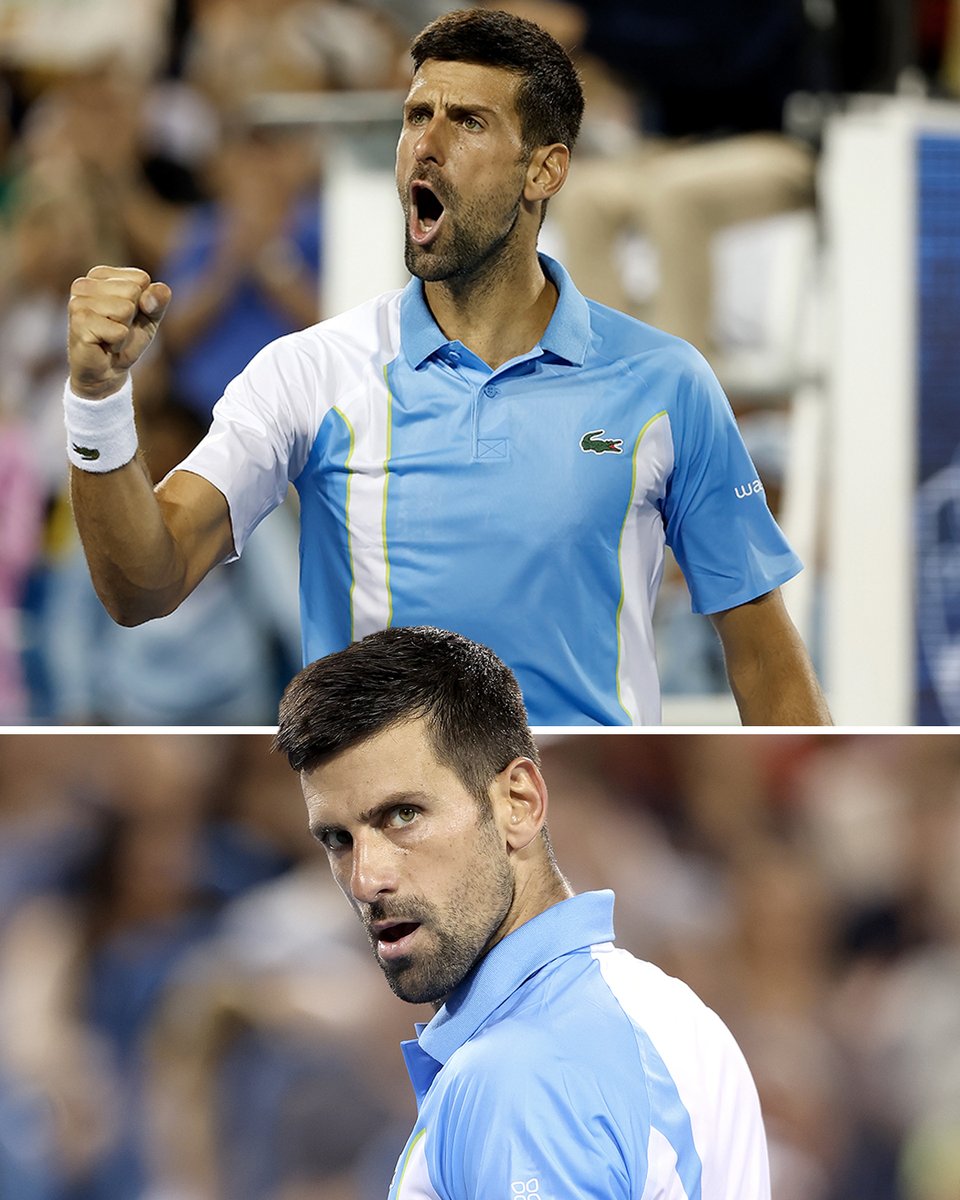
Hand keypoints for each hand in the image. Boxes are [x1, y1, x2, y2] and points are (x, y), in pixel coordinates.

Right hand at [68, 266, 171, 398]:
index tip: (127, 317)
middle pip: (133, 291)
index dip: (143, 303)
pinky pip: (118, 330)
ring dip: (124, 330)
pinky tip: (104, 344)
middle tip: (117, 329)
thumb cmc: (126, 339)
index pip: (141, 278)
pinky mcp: (79, 323)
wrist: (107, 371)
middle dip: (132, 316)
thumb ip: (158, 300)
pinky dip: (118, 342)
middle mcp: (84, 284)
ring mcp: (78, 302)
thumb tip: (154, 292)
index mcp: (100, 275)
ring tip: (110, 336)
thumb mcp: (150, 317)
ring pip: (125, 309)